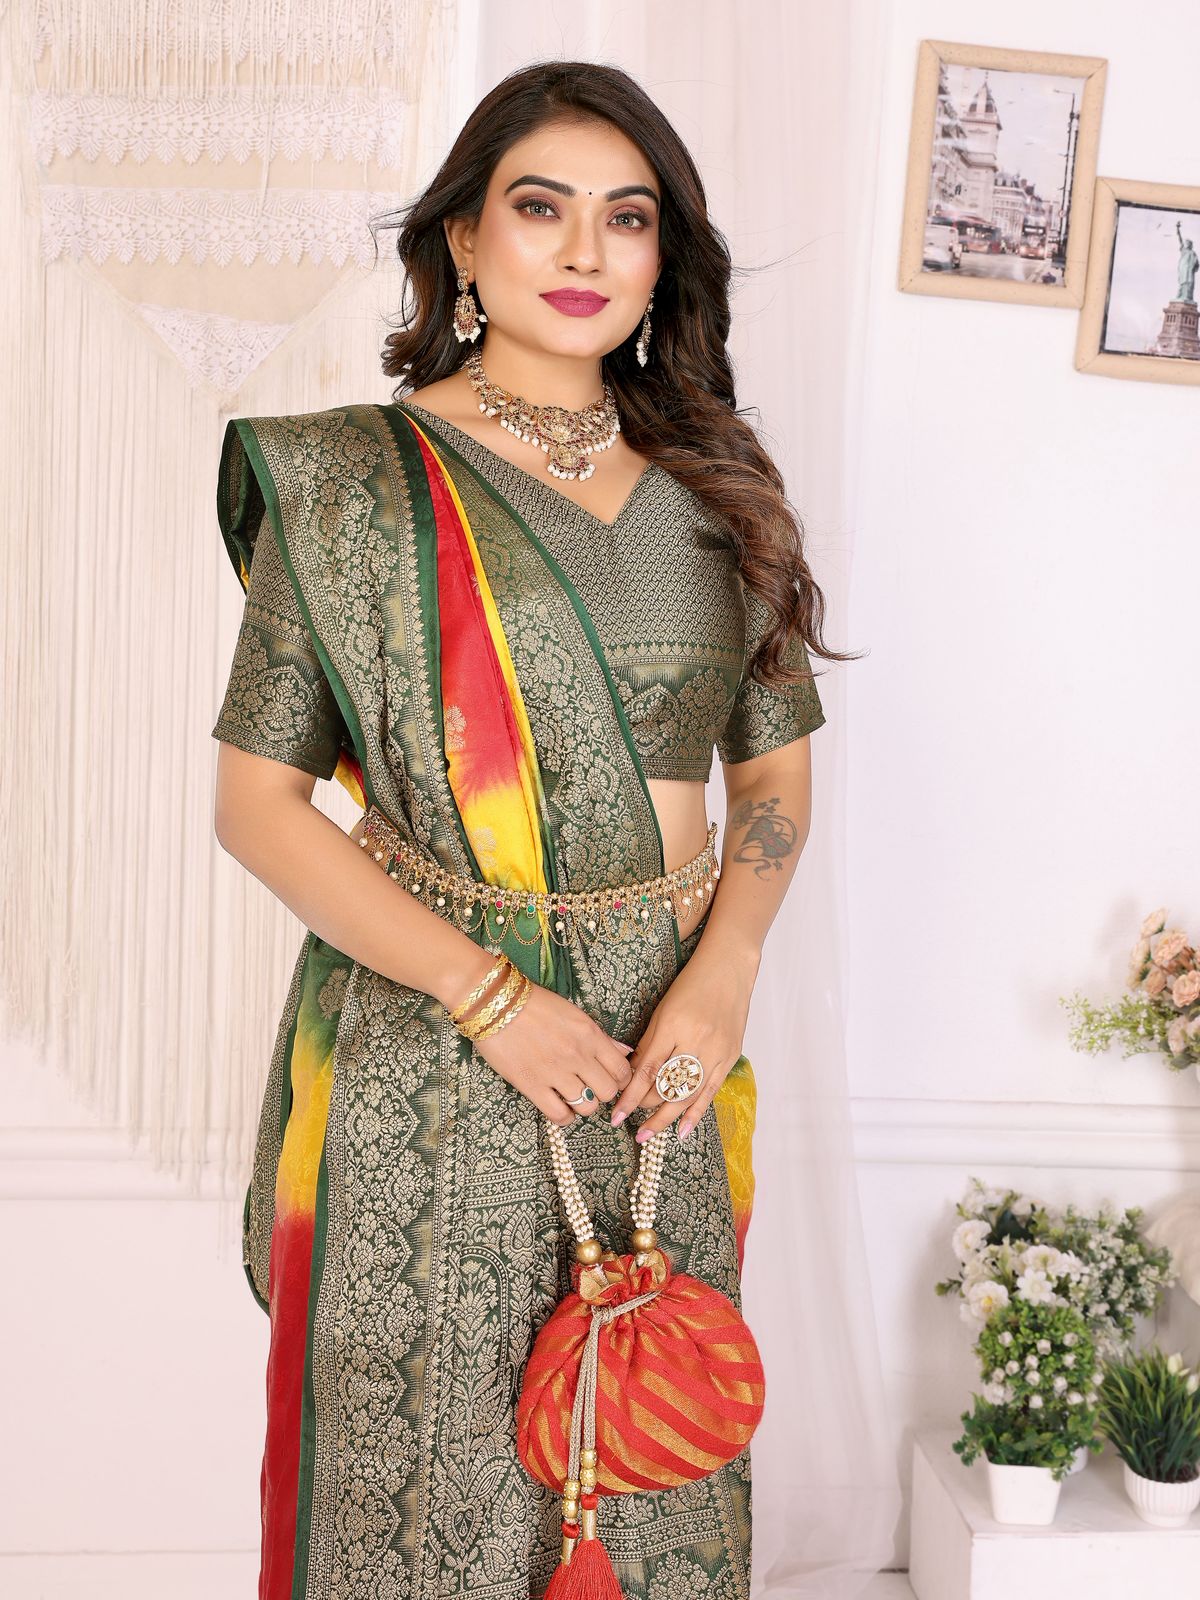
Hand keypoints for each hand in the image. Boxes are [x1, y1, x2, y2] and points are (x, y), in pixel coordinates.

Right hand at [469, 977, 634, 1125]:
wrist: (496, 1004)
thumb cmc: (535, 1005)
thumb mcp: (574, 1014)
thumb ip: (601, 1037)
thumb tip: (625, 1051)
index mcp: (590, 1035)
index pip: (622, 1070)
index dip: (620, 1080)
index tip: (610, 1080)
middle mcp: (578, 1055)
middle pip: (609, 1092)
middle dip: (603, 1093)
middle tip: (590, 1088)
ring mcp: (555, 1072)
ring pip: (588, 1107)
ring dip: (583, 1105)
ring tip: (572, 1097)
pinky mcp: (532, 1086)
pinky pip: (559, 1115)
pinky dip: (564, 1116)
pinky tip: (558, 1106)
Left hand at [608, 942, 757, 1141]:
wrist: (729, 969)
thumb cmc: (691, 985)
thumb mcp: (663, 1010)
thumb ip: (649, 1043)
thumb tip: (632, 1075)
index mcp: (673, 1025)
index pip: (648, 1070)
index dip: (630, 1096)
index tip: (616, 1114)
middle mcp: (696, 1040)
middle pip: (667, 1086)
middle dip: (645, 1107)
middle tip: (629, 1122)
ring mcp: (716, 1051)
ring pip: (688, 1095)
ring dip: (666, 1119)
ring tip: (648, 1135)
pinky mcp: (730, 1056)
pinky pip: (710, 1092)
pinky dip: (695, 1113)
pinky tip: (682, 1131)